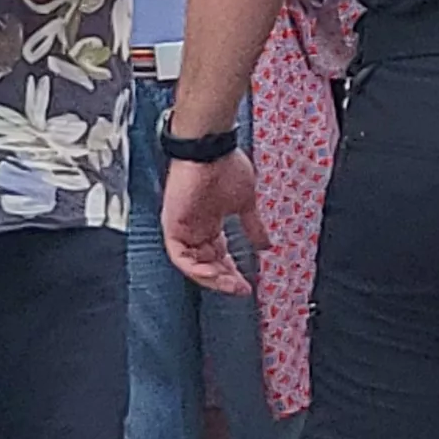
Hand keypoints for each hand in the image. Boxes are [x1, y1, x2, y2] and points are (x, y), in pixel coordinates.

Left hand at [163, 149, 258, 296]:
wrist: (211, 150)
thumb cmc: (226, 167)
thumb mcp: (245, 203)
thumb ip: (252, 226)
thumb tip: (266, 245)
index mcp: (209, 224)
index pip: (219, 257)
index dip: (232, 272)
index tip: (246, 284)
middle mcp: (194, 229)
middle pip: (206, 265)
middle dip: (223, 280)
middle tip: (240, 288)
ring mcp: (182, 229)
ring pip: (192, 266)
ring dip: (211, 278)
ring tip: (230, 284)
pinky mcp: (172, 227)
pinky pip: (180, 257)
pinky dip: (196, 269)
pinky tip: (213, 274)